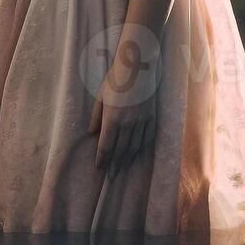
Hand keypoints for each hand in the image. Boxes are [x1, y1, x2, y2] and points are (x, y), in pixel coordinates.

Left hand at [88, 25, 159, 172]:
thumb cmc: (115, 79)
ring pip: (134, 147)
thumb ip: (96, 117)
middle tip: (111, 176)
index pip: (106, 146)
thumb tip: (91, 133)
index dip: (102, 159)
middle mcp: (127, 124)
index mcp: (112, 120)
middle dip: (114, 165)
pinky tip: (137, 155)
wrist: (138, 67)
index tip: (99, 168)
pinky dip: (141, 149)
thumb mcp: (100, 97)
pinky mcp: (152, 118)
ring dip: (127, 160)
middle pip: (120, 150)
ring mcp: (141, 122)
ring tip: (122, 169)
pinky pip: (147, 139)